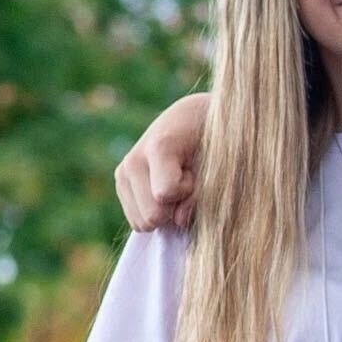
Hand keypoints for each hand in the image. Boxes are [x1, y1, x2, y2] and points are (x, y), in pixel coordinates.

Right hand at [112, 90, 210, 233]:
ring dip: (166, 209)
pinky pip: (138, 221)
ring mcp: (124, 172)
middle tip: (189, 179)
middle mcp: (134, 159)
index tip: (197, 171)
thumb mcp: (221, 164)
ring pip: (142, 222)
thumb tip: (179, 220)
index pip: (164, 194)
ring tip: (178, 181)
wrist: (197, 118)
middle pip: (152, 216)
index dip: (189, 192)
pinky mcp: (121, 183)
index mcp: (159, 146)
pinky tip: (166, 186)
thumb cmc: (217, 142)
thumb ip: (202, 193)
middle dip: (176, 205)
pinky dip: (156, 210)